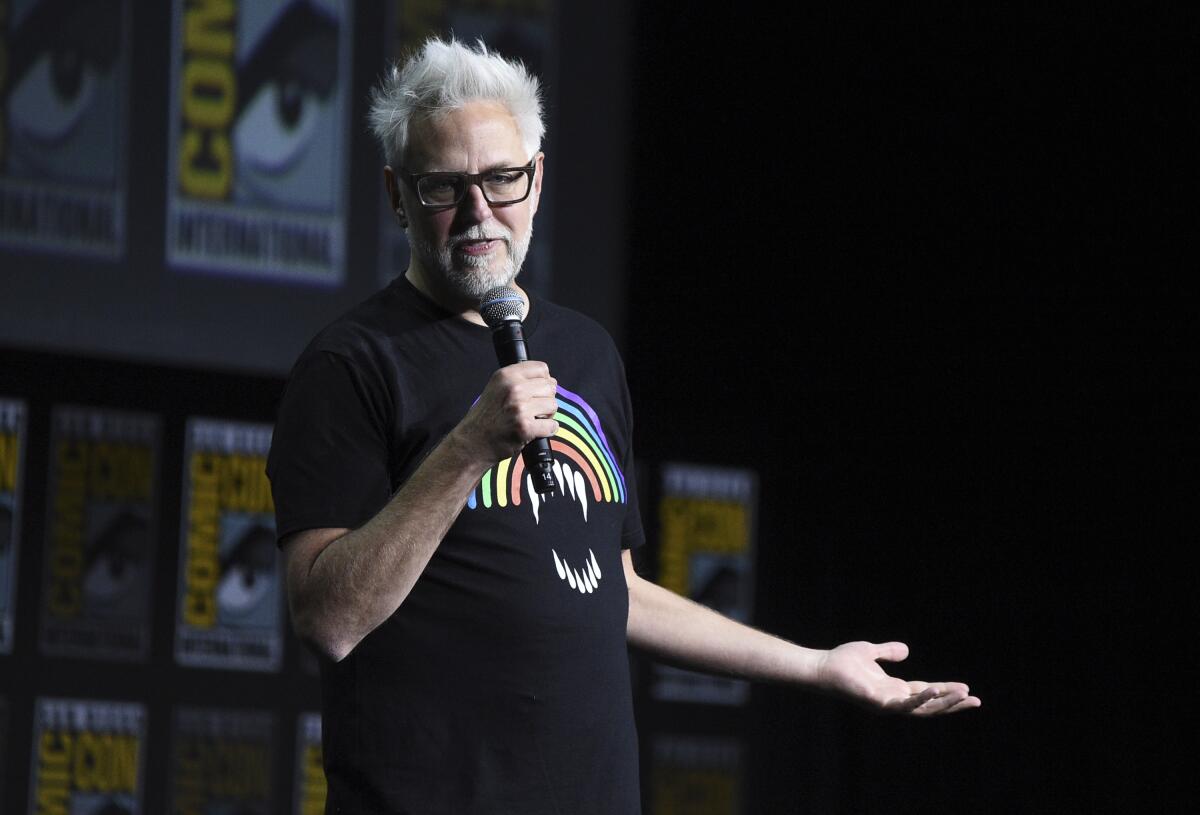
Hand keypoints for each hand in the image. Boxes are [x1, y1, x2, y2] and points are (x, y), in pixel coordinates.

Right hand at [455, 361, 558, 462]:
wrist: (473, 441)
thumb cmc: (486, 417)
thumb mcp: (496, 387)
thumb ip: (519, 380)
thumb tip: (549, 380)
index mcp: (506, 375)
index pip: (542, 368)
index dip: (543, 381)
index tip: (537, 391)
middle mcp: (513, 388)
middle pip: (550, 387)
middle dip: (546, 399)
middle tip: (533, 409)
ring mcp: (519, 408)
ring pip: (553, 405)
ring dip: (547, 415)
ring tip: (532, 419)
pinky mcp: (525, 427)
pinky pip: (552, 425)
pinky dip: (548, 430)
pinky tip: (536, 431)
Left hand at [815, 641, 980, 715]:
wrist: (822, 666)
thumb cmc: (842, 662)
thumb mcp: (871, 652)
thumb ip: (888, 652)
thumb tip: (906, 650)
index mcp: (894, 689)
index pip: (926, 693)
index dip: (946, 692)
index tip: (967, 689)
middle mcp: (893, 699)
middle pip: (930, 706)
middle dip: (953, 704)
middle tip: (976, 700)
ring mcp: (886, 703)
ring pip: (922, 709)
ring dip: (944, 703)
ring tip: (964, 696)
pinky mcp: (878, 702)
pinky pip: (904, 704)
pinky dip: (921, 698)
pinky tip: (936, 688)